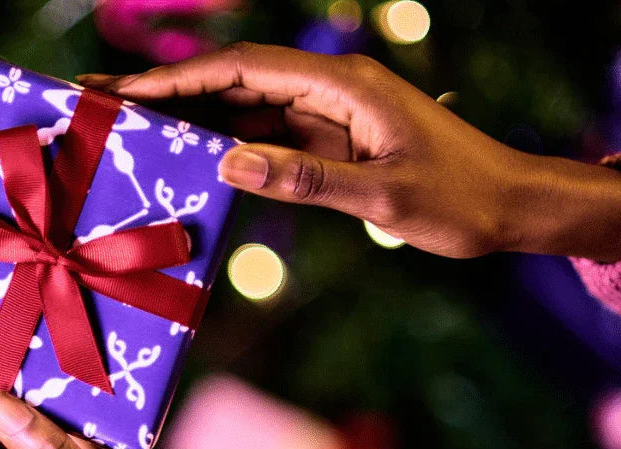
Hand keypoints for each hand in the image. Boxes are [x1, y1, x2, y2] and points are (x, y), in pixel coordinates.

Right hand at [80, 42, 620, 261]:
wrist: (514, 207)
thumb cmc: (462, 199)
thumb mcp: (384, 194)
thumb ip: (305, 179)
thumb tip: (227, 162)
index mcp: (344, 85)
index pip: (245, 69)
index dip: (182, 76)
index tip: (127, 88)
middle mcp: (330, 90)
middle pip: (234, 79)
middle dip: (169, 87)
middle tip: (106, 98)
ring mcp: (329, 114)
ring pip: (244, 107)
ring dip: (190, 115)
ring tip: (130, 125)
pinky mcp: (331, 141)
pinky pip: (266, 136)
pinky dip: (224, 143)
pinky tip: (186, 157)